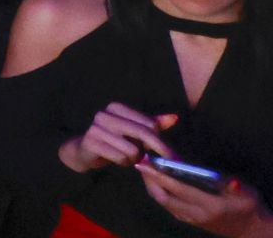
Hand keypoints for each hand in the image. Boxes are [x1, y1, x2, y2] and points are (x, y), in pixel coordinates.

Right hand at [61, 105, 176, 172]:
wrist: (85, 149)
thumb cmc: (114, 139)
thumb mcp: (135, 130)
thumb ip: (154, 123)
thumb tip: (174, 118)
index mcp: (117, 108)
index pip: (150, 124)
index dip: (161, 140)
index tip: (168, 152)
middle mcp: (105, 115)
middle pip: (143, 134)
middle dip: (156, 150)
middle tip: (163, 163)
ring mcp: (96, 128)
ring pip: (132, 149)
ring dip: (135, 158)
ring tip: (130, 157)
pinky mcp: (91, 143)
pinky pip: (120, 157)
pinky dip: (124, 162)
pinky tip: (119, 159)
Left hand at [135, 161, 270, 235]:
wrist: (250, 230)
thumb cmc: (249, 207)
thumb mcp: (247, 195)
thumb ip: (235, 187)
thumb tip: (232, 182)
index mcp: (210, 206)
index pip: (178, 189)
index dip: (160, 175)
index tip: (145, 162)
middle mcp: (196, 214)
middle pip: (163, 197)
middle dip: (149, 179)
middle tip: (141, 159)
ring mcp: (190, 218)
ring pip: (163, 201)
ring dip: (151, 184)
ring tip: (146, 165)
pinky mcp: (188, 219)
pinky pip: (167, 204)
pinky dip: (159, 190)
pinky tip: (156, 177)